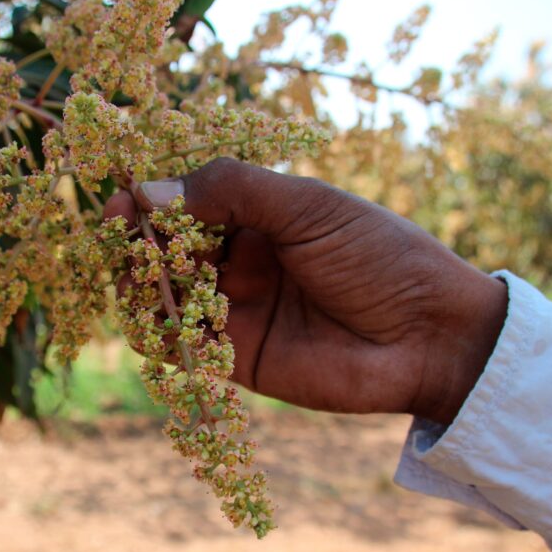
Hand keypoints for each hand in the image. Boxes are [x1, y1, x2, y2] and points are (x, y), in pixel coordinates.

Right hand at [104, 158, 507, 424]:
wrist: (429, 336)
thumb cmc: (380, 256)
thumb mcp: (308, 206)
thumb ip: (232, 190)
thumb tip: (150, 192)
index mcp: (260, 217)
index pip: (187, 205)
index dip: (150, 203)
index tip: (122, 201)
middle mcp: (242, 263)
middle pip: (167, 253)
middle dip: (138, 246)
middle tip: (121, 241)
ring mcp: (238, 311)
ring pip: (166, 299)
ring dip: (141, 287)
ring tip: (136, 278)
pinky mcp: (239, 360)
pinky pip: (184, 347)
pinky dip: (160, 334)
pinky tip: (152, 319)